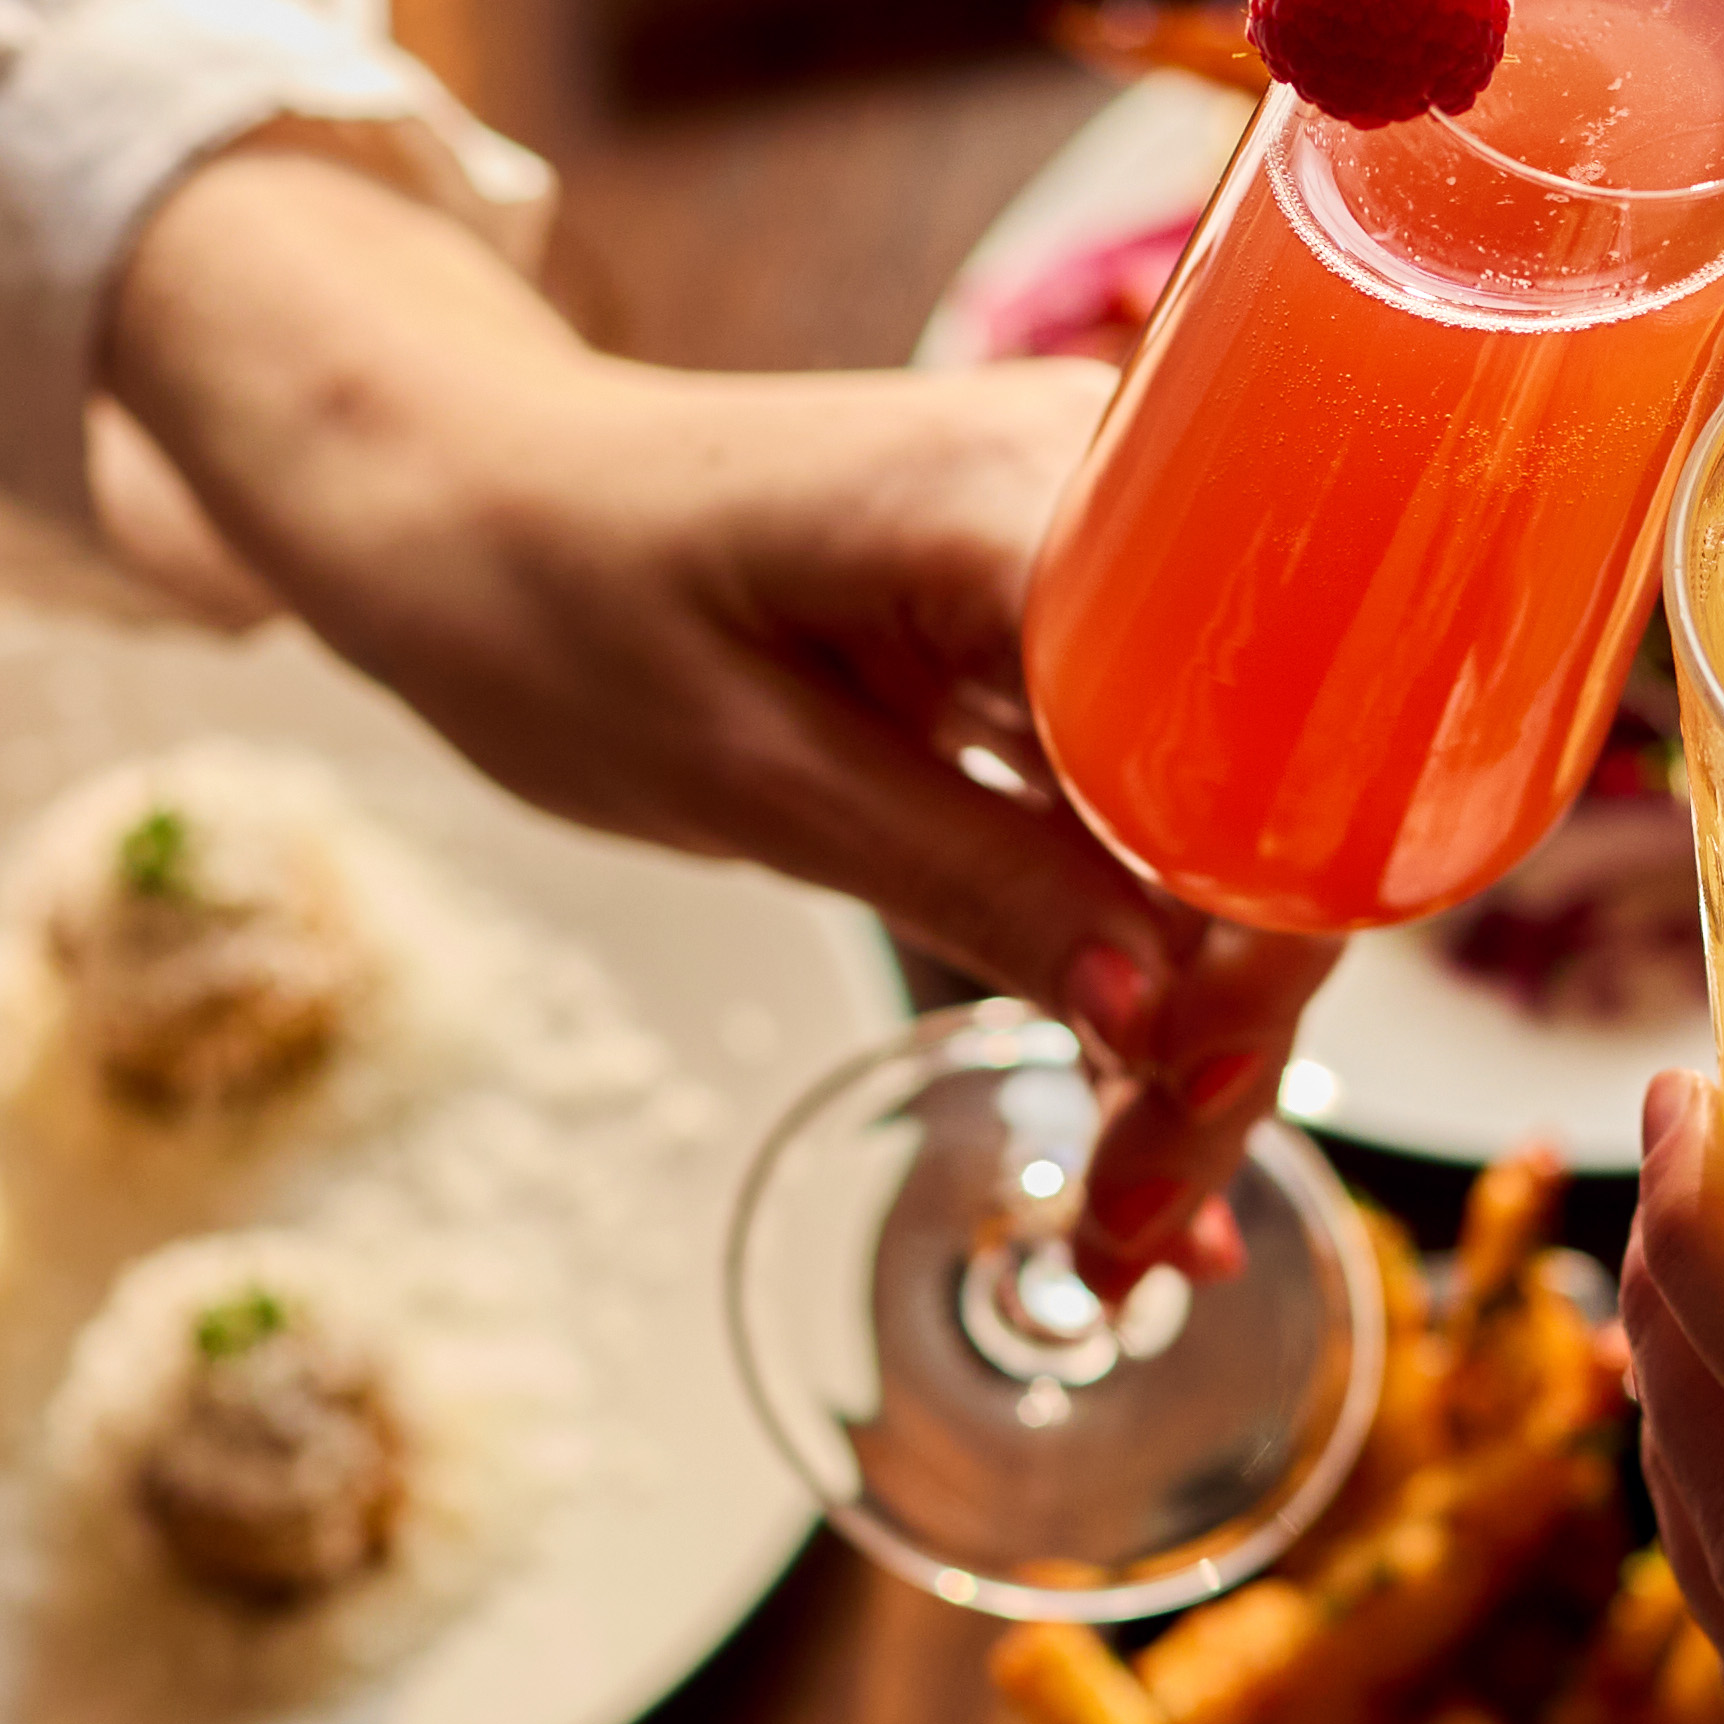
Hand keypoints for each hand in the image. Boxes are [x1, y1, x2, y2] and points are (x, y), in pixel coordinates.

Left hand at [102, 139, 1326, 1288]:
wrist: (462, 489)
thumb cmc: (555, 593)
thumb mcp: (743, 769)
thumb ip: (966, 878)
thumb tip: (1156, 1023)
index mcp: (1031, 497)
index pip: (1243, 740)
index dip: (1251, 937)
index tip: (1179, 1101)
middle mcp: (1119, 500)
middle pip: (1260, 799)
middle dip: (1225, 1030)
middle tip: (1139, 1234)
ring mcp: (1112, 566)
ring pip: (1225, 832)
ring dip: (1194, 1027)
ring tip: (1132, 1229)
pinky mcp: (1083, 636)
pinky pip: (1161, 811)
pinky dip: (1146, 961)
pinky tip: (1142, 1113)